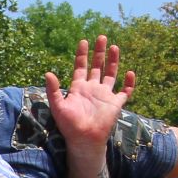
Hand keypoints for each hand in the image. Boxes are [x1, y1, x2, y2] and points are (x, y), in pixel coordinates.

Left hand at [45, 36, 135, 177]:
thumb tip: (48, 73)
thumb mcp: (58, 106)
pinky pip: (125, 91)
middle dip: (99, 52)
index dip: (82, 54)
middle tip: (102, 37)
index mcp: (79, 88)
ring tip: (114, 47)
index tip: (84, 41)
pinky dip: (128, 83)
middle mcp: (93, 89)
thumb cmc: (69, 126)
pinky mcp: (115, 104)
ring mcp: (105, 96)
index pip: (81, 67)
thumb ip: (53, 90)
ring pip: (111, 75)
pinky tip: (130, 72)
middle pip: (97, 67)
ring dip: (113, 62)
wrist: (84, 140)